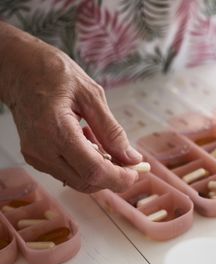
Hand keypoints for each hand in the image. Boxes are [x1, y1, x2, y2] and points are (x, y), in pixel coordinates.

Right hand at [0, 23, 141, 192]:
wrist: (19, 70)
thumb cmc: (53, 74)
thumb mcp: (92, 95)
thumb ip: (112, 130)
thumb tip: (131, 157)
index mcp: (56, 131)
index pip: (93, 170)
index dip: (118, 177)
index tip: (136, 172)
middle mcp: (42, 150)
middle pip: (86, 181)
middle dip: (113, 177)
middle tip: (129, 160)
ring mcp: (36, 156)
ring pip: (77, 180)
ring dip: (99, 170)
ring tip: (101, 141)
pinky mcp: (35, 157)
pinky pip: (67, 172)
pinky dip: (85, 165)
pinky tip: (87, 142)